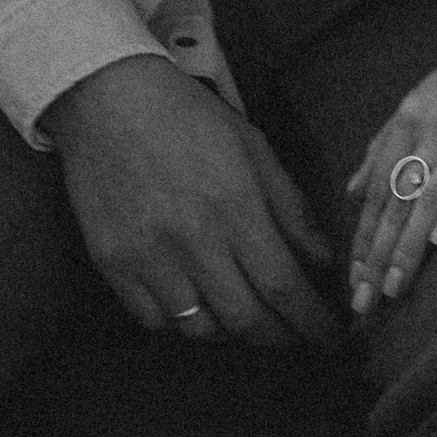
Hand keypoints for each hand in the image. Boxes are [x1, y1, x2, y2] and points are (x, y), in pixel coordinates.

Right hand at [43, 54, 338, 350]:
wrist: (107, 99)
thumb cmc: (188, 116)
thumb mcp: (252, 145)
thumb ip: (289, 206)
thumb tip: (320, 259)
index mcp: (234, 204)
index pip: (282, 284)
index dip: (311, 320)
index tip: (329, 337)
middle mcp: (191, 238)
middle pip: (244, 318)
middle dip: (279, 337)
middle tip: (294, 336)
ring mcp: (147, 256)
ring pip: (199, 328)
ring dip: (231, 332)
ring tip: (246, 317)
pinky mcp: (112, 264)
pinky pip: (154, 320)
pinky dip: (181, 323)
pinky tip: (195, 305)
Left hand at [346, 39, 436, 317]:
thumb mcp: (426, 97)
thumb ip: (386, 143)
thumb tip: (353, 190)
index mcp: (411, 115)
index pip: (378, 186)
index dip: (364, 234)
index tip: (353, 275)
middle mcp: (434, 128)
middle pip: (397, 199)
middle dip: (377, 254)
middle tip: (363, 299)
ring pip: (429, 200)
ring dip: (409, 248)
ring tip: (394, 289)